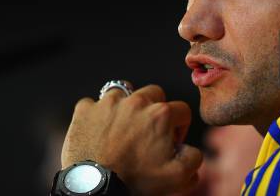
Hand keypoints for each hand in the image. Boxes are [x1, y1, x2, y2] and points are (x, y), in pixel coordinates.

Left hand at [61, 84, 202, 194]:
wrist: (95, 188)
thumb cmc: (134, 181)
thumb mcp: (178, 177)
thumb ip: (194, 158)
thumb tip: (189, 149)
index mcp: (160, 114)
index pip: (182, 110)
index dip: (180, 127)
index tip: (171, 141)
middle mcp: (136, 101)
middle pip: (154, 93)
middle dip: (156, 109)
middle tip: (149, 130)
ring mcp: (108, 103)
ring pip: (124, 93)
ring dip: (126, 106)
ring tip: (123, 127)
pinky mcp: (85, 110)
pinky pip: (93, 103)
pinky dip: (97, 114)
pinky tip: (99, 130)